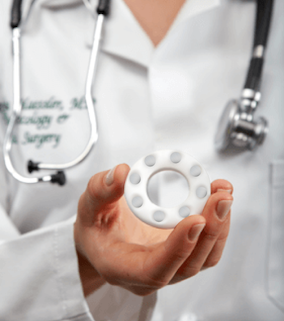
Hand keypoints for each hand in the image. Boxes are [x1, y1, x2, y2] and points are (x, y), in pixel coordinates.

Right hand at [74, 164, 232, 295]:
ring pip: (204, 257)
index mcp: (122, 267)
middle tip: (219, 197)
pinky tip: (218, 197)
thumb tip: (121, 173)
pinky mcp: (183, 253)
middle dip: (210, 230)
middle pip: (188, 264)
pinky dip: (218, 223)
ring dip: (219, 226)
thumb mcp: (88, 205)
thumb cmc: (96, 228)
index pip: (155, 269)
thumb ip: (101, 190)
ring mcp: (171, 266)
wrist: (104, 238)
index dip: (178, 248)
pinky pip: (207, 246)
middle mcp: (151, 273)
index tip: (195, 218)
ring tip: (223, 193)